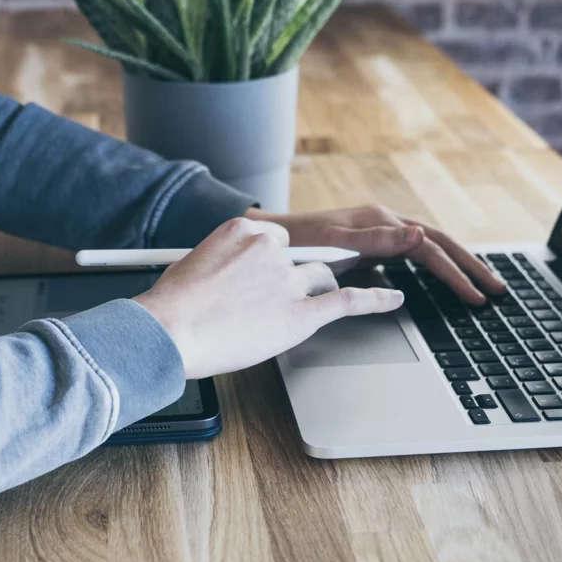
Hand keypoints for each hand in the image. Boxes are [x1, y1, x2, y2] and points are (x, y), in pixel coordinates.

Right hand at [133, 217, 403, 379]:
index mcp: (244, 230)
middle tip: (279, 294)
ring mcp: (289, 281)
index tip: (264, 276)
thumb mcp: (195, 264)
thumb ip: (225, 263)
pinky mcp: (301, 313)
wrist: (168, 331)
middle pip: (302, 258)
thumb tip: (232, 277)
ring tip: (299, 306)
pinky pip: (348, 300)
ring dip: (315, 291)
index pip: (277, 240)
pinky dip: (376, 298)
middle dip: (295, 276)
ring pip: (319, 278)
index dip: (273, 262)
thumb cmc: (172, 307)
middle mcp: (272, 249)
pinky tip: (393, 298)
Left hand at [246, 205, 505, 305]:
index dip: (457, 273)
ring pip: (429, 248)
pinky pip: (412, 256)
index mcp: (382, 221)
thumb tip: (420, 235)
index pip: (433, 248)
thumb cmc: (293, 240)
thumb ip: (377, 237)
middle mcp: (385, 223)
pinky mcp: (370, 245)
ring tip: (482, 286)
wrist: (264, 237)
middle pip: (440, 244)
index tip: (478, 297)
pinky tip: (443, 281)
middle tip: (499, 291)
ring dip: (457, 266)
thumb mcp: (334, 239)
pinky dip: (434, 267)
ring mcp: (379, 233)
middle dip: (471, 267)